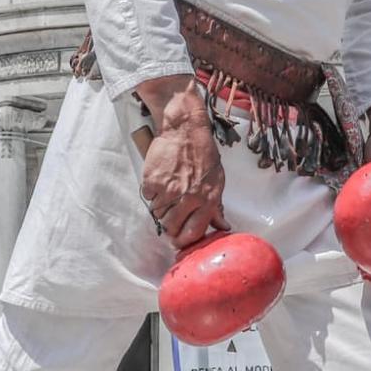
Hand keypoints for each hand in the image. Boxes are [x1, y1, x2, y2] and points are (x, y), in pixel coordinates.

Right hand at [136, 74, 228, 250]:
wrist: (184, 129)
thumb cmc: (203, 153)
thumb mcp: (217, 180)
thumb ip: (217, 206)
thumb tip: (222, 226)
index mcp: (208, 200)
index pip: (194, 233)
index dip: (185, 241)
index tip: (180, 241)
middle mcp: (189, 198)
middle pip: (172, 228)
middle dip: (170, 229)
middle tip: (169, 222)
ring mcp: (169, 190)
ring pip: (158, 215)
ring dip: (160, 210)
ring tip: (165, 199)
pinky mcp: (153, 181)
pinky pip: (148, 198)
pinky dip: (151, 194)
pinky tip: (159, 183)